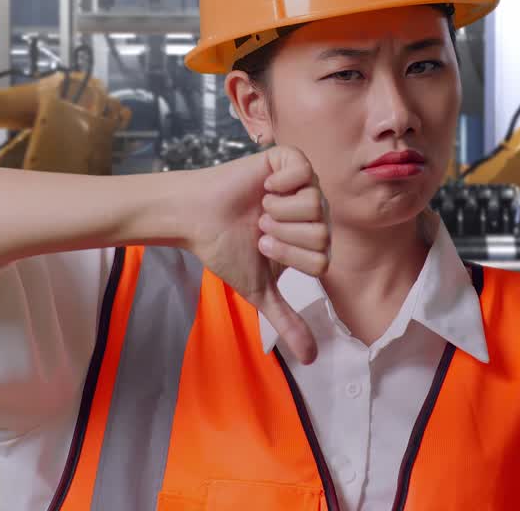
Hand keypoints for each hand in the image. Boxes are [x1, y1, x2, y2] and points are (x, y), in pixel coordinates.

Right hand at [186, 145, 329, 363]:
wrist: (198, 217)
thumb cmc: (226, 249)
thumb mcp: (260, 289)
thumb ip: (287, 320)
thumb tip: (310, 359)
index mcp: (311, 240)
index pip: (322, 260)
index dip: (289, 257)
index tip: (262, 246)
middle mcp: (313, 212)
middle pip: (322, 233)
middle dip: (283, 235)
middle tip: (260, 227)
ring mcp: (304, 184)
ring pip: (315, 205)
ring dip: (279, 211)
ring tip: (260, 208)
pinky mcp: (289, 161)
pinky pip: (303, 172)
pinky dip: (280, 183)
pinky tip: (264, 187)